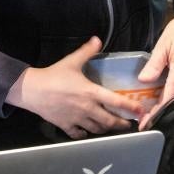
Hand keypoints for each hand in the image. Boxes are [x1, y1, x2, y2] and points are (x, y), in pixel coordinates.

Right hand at [6, 37, 140, 138]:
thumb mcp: (72, 61)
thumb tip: (98, 39)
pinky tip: (87, 131)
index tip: (140, 112)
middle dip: (121, 124)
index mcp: (91, 92)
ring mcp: (77, 119)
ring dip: (105, 129)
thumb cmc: (54, 75)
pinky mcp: (66, 126)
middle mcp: (88, 108)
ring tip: (109, 127)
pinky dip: (85, 134)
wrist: (33, 90)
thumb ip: (87, 51)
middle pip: (109, 121)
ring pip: (97, 129)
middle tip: (128, 124)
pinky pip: (79, 134)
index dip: (131, 108)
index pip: (116, 102)